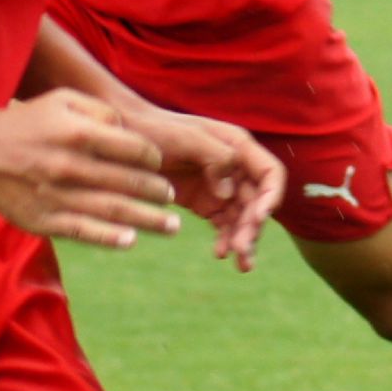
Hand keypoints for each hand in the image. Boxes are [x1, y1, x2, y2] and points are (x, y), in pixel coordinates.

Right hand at [0, 91, 179, 248]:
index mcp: (79, 135)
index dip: (156, 160)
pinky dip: (110, 238)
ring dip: (150, 220)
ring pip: (115, 211)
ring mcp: (56, 196)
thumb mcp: (63, 101)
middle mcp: (70, 166)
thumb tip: (133, 133)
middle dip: (159, 192)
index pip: (137, 150)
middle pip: (131, 183)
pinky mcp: (43, 219)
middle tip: (172, 196)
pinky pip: (84, 231)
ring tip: (172, 225)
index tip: (159, 165)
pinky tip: (131, 240)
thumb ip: (103, 112)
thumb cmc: (28, 123)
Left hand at [116, 104, 281, 271]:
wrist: (120, 133)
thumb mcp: (186, 137)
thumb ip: (216, 158)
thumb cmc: (154, 127)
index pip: (270, 174)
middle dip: (252, 227)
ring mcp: (220, 186)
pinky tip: (220, 253)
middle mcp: (235, 168)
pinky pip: (222, 224)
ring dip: (243, 239)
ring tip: (240, 263)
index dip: (270, 197)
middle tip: (241, 249)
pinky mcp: (203, 202)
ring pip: (242, 218)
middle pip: (257, 202)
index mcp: (238, 147)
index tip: (258, 218)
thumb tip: (228, 193)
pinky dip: (224, 239)